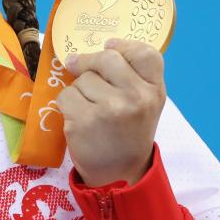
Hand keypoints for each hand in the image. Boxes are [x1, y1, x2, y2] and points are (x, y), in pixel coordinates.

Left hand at [59, 37, 165, 185]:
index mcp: (154, 91)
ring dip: (79, 89)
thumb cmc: (128, 133)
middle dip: (90, 62)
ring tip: (89, 108)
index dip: (124, 46)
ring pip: (83, 78)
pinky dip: (66, 105)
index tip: (110, 46)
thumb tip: (106, 45)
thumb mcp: (145, 104)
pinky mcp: (84, 120)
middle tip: (79, 66)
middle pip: (106, 58)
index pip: (145, 53)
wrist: (119, 175)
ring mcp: (110, 109)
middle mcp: (136, 98)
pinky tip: (77, 118)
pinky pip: (66, 95)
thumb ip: (133, 75)